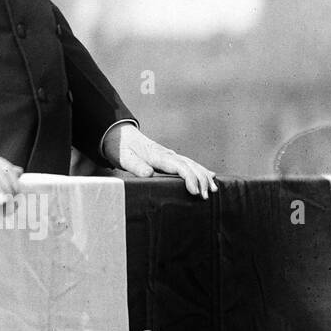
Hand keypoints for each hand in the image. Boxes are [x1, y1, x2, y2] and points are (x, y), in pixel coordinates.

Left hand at [102, 123, 216, 198]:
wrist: (117, 134)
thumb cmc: (119, 147)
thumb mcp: (123, 157)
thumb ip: (135, 166)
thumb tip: (149, 174)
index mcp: (157, 155)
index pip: (179, 166)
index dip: (189, 178)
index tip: (195, 191)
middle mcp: (167, 154)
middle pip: (190, 166)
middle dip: (201, 180)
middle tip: (206, 196)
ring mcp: (169, 155)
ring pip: (192, 164)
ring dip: (204, 176)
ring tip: (213, 189)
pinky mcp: (169, 157)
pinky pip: (189, 163)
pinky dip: (201, 170)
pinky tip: (211, 175)